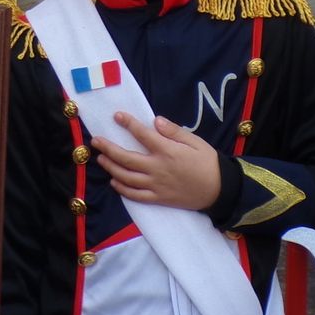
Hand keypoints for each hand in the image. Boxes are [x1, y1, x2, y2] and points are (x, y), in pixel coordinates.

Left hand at [92, 113, 220, 210]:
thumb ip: (174, 132)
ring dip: (111, 167)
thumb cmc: (208, 163)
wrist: (219, 190)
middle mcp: (157, 168)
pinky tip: (114, 182)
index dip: (128, 124)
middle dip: (108, 148)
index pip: (143, 135)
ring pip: (126, 177)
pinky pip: (135, 195)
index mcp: (167, 151)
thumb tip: (156, 120)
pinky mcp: (157, 199)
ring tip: (101, 158)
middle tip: (96, 141)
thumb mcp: (196, 142)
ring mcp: (156, 185)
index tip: (117, 116)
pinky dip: (122, 189)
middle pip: (126, 158)